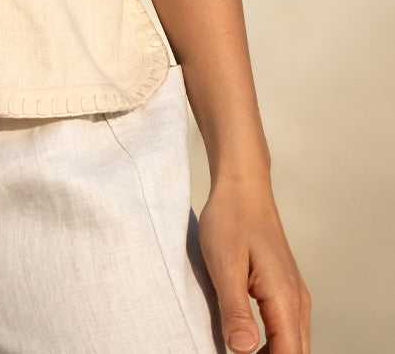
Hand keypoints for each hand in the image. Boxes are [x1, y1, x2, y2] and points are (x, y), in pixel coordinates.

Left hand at [197, 174, 310, 352]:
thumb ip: (235, 309)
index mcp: (285, 299)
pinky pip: (285, 329)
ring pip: (292, 344)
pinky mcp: (285, 290)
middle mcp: (298, 302)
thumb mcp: (225, 264)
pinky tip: (246, 338)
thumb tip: (243, 350)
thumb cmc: (230, 219)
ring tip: (236, 348)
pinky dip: (271, 343)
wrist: (243, 186)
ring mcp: (294, 295)